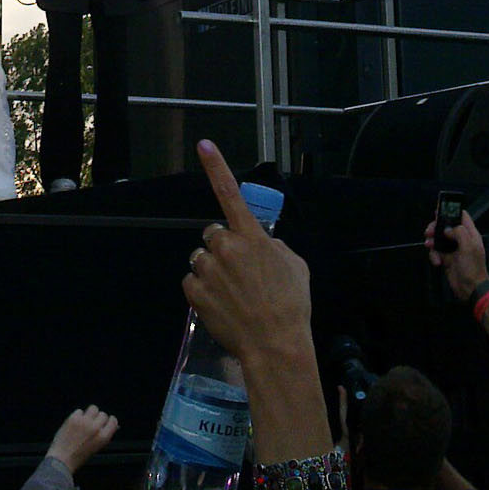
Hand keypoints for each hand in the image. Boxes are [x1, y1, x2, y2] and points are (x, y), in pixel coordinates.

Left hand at [45, 405, 117, 473]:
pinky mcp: (73, 418)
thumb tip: (109, 425)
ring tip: (84, 420)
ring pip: (93, 408)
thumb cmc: (78, 456)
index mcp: (103, 438)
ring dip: (90, 413)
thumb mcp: (95, 448)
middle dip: (98, 418)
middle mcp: (96, 428)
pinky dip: (78, 416)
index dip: (110, 420)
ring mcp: (84, 422)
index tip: (107, 420)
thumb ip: (102, 436)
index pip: (113, 421)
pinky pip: (79, 411)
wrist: (62, 460)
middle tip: (92, 423)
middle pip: (103, 414)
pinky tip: (74, 424)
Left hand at [183, 140, 310, 366]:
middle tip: (239, 271)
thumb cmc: (292, 305)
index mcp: (252, 237)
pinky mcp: (194, 292)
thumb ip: (275, 248)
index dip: (216, 166)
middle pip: (213, 234)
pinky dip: (203, 291)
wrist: (275, 345)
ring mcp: (208, 270)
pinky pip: (193, 282)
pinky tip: (221, 304)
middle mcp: (226, 247)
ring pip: (201, 259)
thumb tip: (263, 246)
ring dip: (212, 269)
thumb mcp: (295, 266)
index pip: (230, 193)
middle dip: (222, 247)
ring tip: (232, 293)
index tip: (203, 144)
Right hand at [424, 211, 488, 302]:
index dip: (451, 211)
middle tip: (429, 232)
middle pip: (446, 226)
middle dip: (436, 228)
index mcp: (470, 234)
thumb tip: (448, 229)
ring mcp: (454, 249)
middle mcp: (462, 240)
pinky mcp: (447, 259)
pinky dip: (433, 255)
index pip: (462, 216)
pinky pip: (436, 252)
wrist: (470, 289)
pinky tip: (437, 261)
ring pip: (439, 239)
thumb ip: (459, 232)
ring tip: (429, 245)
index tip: (439, 210)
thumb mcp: (469, 246)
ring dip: (432, 242)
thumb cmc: (473, 268)